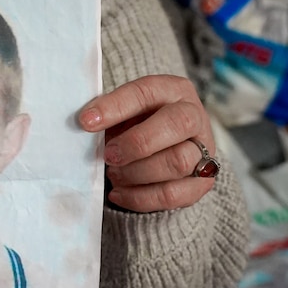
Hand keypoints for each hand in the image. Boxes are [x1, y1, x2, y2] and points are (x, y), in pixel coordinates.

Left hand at [78, 74, 215, 212]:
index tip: (85, 122)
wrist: (161, 151)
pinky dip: (139, 197)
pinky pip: (173, 194)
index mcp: (172, 90)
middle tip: (108, 155)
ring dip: (137, 172)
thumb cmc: (133, 126)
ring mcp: (203, 151)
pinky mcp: (201, 184)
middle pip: (177, 124)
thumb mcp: (120, 113)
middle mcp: (194, 117)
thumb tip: (84, 124)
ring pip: (178, 162)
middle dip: (136, 143)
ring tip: (114, 174)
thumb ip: (106, 117)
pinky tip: (118, 192)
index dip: (114, 106)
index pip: (146, 92)